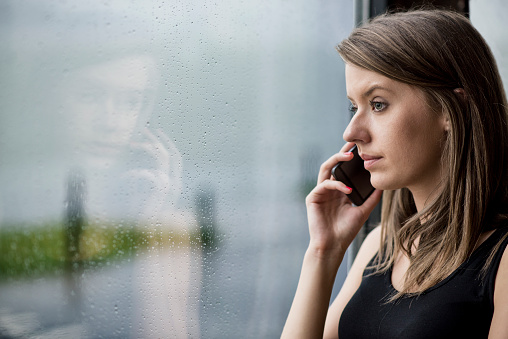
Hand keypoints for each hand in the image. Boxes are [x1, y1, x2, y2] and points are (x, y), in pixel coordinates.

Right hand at [305, 142, 381, 257]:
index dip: (351, 158)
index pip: (343, 169)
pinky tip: (347, 189)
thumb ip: (372, 198)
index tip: (363, 149)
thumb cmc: (346, 231)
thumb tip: (384, 184)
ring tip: (349, 156)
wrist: (332, 246)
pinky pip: (324, 185)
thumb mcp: (363, 211)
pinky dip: (337, 185)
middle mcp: (328, 188)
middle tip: (354, 143)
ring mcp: (319, 192)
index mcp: (339, 190)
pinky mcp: (312, 198)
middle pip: (333, 164)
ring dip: (336, 160)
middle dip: (342, 152)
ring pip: (325, 169)